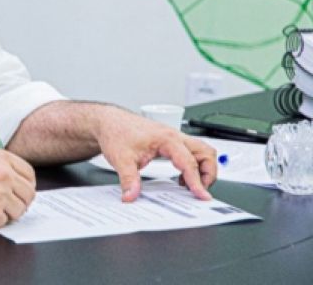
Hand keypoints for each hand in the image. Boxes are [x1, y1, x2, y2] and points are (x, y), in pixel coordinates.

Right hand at [0, 149, 35, 228]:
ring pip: (19, 211)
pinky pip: (3, 222)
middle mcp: (4, 174)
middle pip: (29, 194)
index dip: (26, 186)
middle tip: (4, 205)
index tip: (20, 192)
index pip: (29, 175)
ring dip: (6, 214)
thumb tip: (16, 184)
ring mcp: (0, 194)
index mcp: (2, 158)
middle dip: (19, 202)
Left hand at [94, 107, 216, 201]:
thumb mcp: (121, 159)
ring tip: (191, 185)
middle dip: (208, 173)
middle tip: (198, 190)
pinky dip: (194, 165)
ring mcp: (174, 137)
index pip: (189, 162)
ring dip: (203, 168)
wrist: (109, 121)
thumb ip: (129, 180)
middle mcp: (174, 136)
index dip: (197, 182)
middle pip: (206, 153)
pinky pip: (192, 152)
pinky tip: (181, 177)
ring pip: (202, 150)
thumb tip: (131, 196)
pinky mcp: (171, 141)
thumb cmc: (116, 133)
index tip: (202, 196)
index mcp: (166, 139)